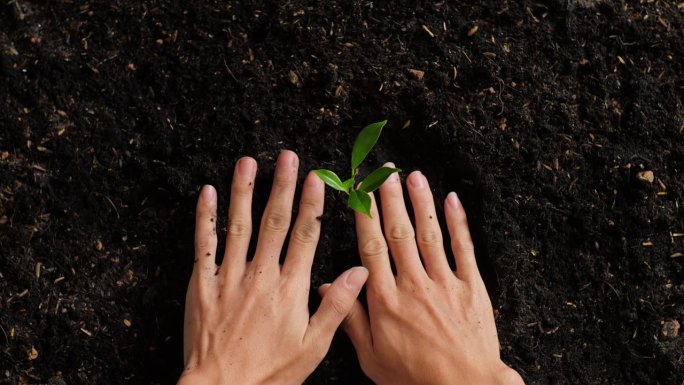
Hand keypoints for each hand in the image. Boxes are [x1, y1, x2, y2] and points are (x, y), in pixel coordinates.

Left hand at [179, 151, 368, 384]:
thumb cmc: (270, 373)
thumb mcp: (313, 347)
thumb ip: (336, 307)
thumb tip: (359, 272)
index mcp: (290, 288)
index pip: (305, 236)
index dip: (312, 204)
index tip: (316, 178)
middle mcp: (260, 275)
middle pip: (274, 222)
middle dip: (282, 186)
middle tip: (287, 156)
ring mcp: (228, 277)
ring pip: (238, 225)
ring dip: (243, 191)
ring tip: (248, 162)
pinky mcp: (201, 285)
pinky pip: (203, 245)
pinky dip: (204, 218)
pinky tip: (206, 194)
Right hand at [320, 164, 523, 384]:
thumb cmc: (415, 378)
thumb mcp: (372, 357)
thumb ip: (350, 320)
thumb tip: (329, 286)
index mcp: (385, 300)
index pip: (370, 248)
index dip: (364, 216)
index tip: (358, 192)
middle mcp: (412, 285)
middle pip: (398, 233)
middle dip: (390, 199)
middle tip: (384, 171)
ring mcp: (444, 283)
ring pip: (428, 233)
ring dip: (419, 202)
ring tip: (412, 175)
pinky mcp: (471, 287)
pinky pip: (463, 248)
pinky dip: (457, 222)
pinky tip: (451, 199)